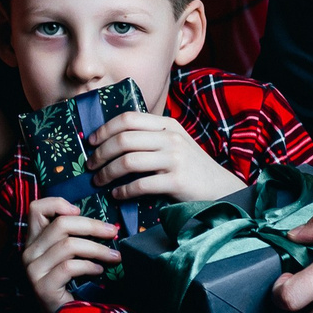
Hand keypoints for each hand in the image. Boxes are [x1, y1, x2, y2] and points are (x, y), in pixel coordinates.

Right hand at [22, 196, 119, 312]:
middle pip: (61, 224)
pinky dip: (89, 266)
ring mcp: (33, 270)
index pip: (36, 209)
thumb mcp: (70, 256)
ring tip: (114, 257)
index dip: (58, 203)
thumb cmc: (70, 285)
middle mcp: (29, 252)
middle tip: (113, 232)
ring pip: (68, 245)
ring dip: (98, 249)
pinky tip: (100, 271)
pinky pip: (70, 267)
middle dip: (92, 226)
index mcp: (34, 241)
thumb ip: (73, 237)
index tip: (80, 211)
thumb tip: (104, 224)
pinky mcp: (42, 286)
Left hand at [84, 112, 244, 205]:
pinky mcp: (176, 181)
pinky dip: (122, 191)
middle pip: (123, 139)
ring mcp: (175, 159)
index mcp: (168, 124)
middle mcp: (171, 138)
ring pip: (127, 161)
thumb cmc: (192, 168)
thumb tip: (112, 141)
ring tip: (98, 181)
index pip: (128, 118)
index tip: (91, 142)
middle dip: (100, 153)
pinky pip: (140, 184)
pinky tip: (117, 194)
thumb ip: (151, 138)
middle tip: (90, 165)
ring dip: (107, 172)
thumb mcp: (175, 143)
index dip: (105, 129)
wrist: (222, 189)